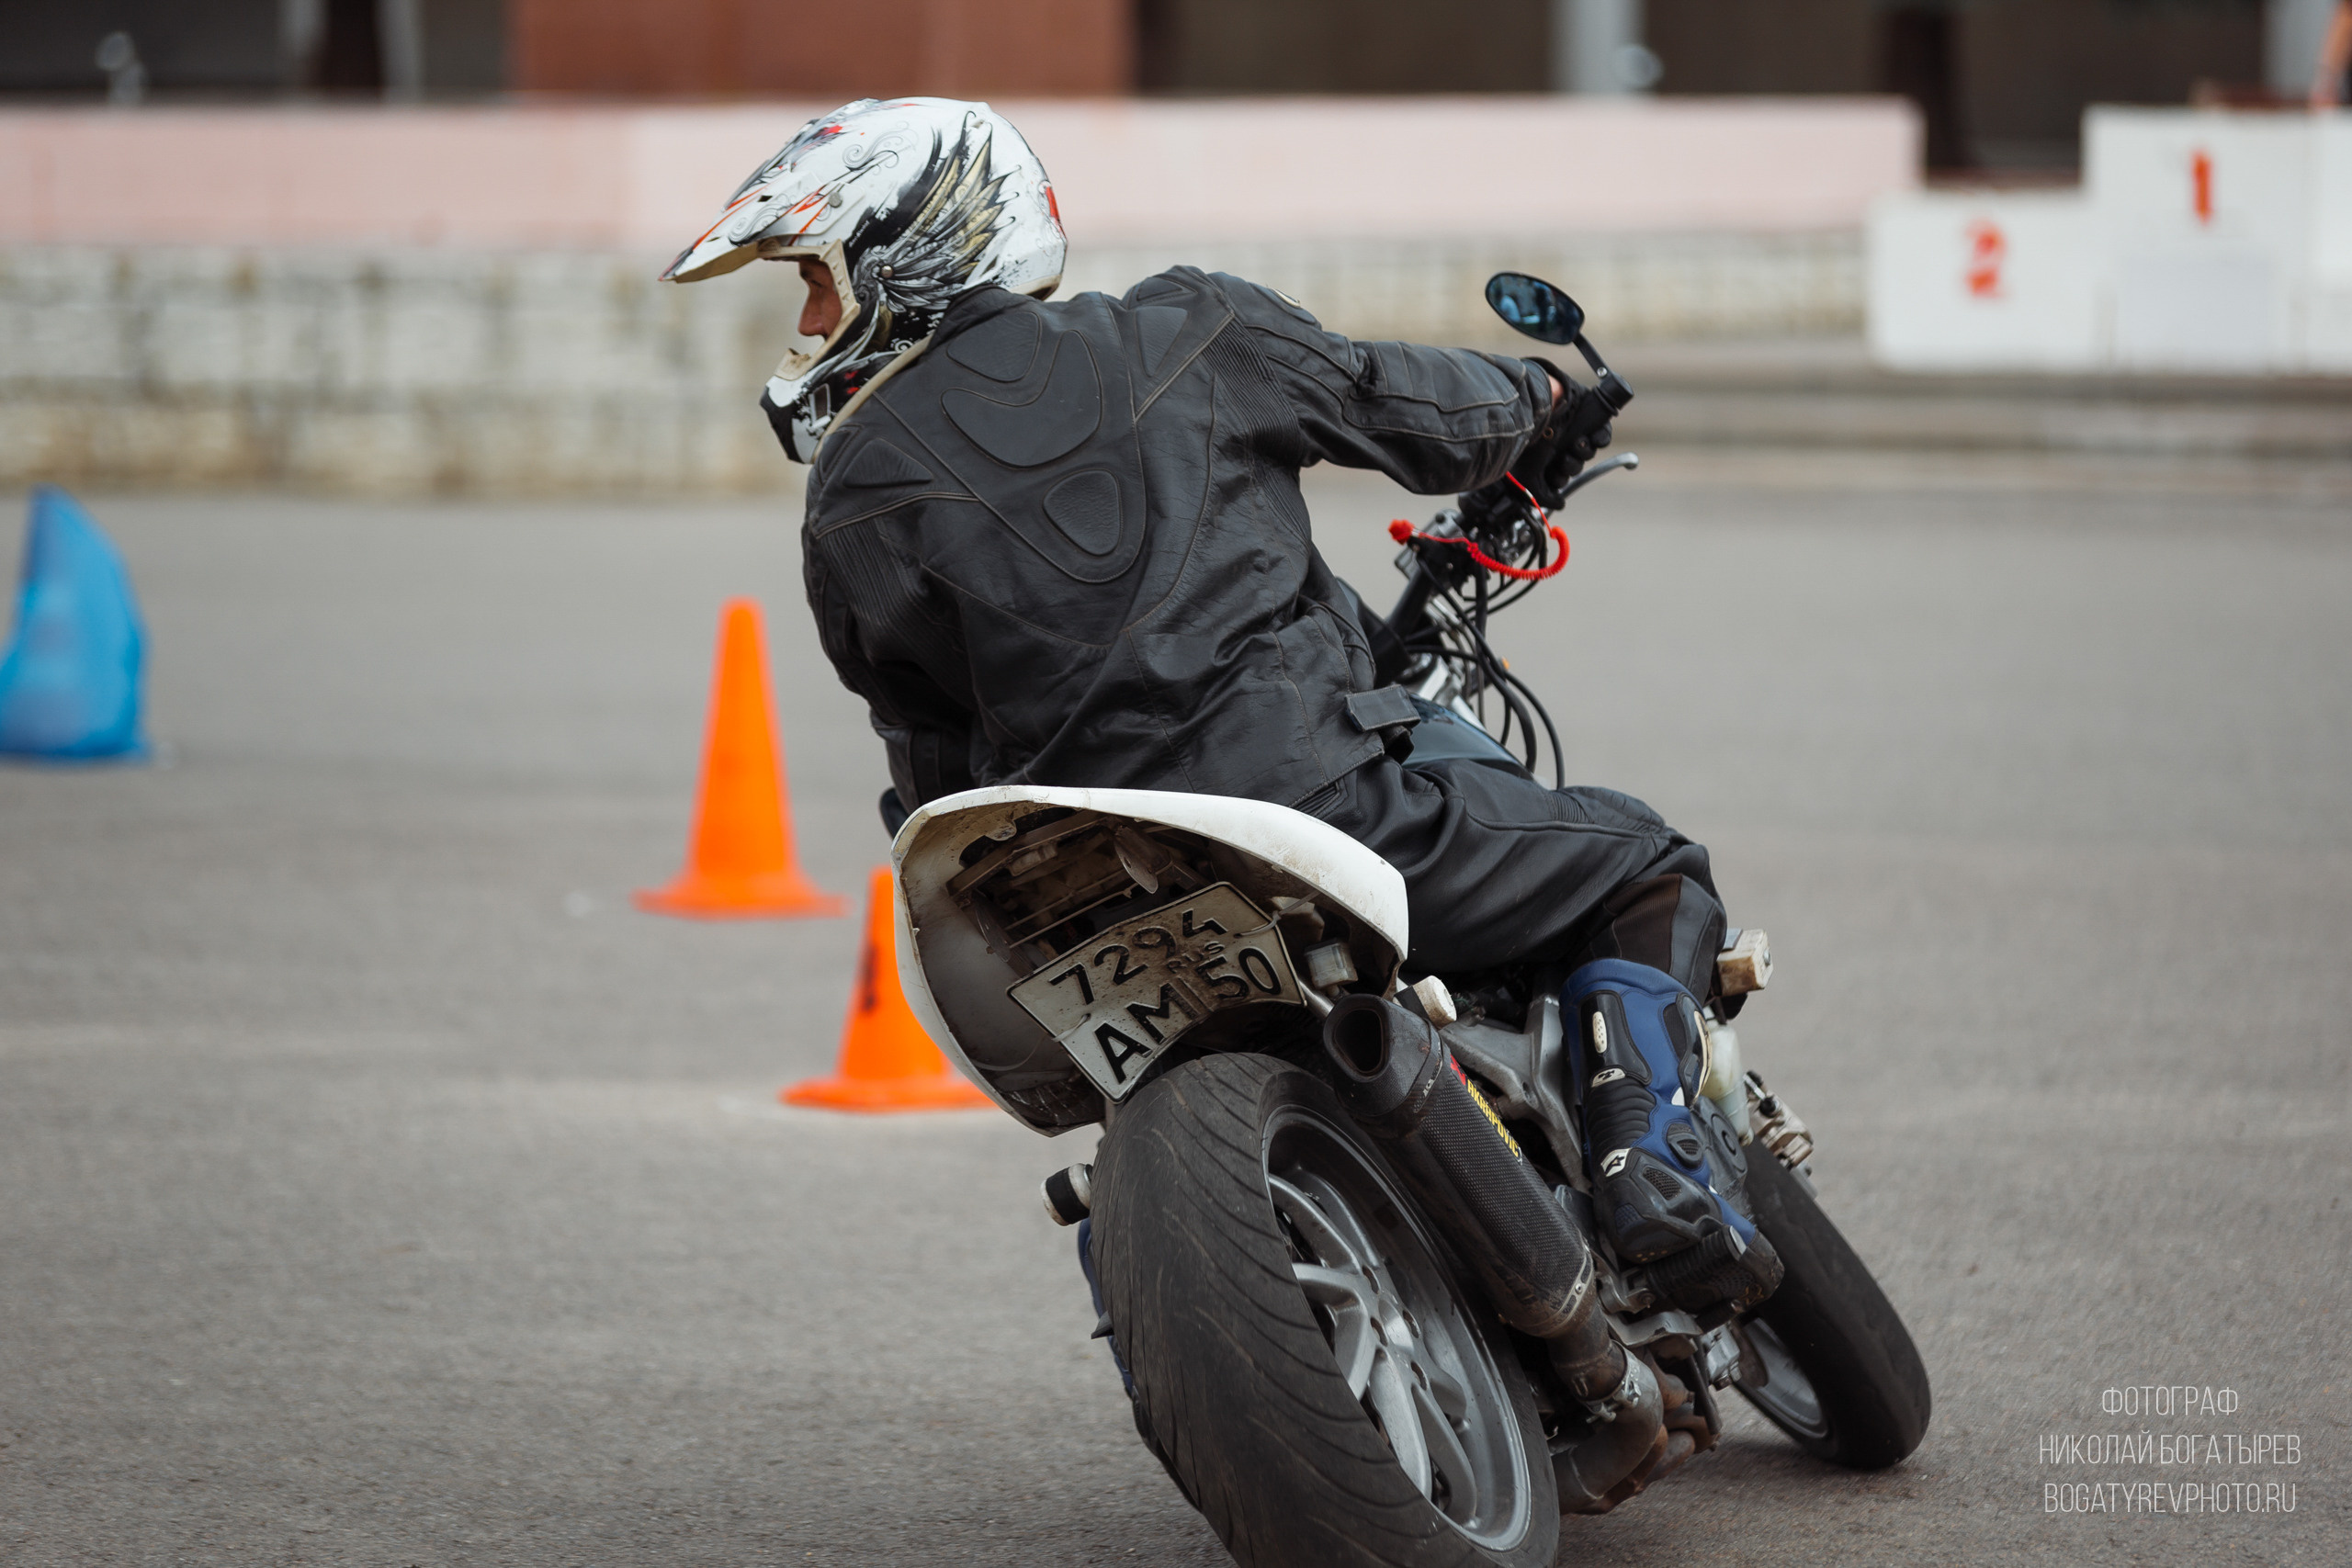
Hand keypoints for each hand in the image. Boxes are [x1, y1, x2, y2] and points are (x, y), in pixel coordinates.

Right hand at [1512, 368, 1611, 508]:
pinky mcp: (1589, 418)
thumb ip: (1544, 497)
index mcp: (1543, 456)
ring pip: (1588, 452)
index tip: (1555, 475)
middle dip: (1571, 466)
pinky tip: (1591, 438)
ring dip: (1583, 453)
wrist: (1541, 410)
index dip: (1560, 479)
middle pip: (1574, 466)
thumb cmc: (1531, 442)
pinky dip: (1599, 439)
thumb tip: (1560, 504)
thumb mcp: (1529, 478)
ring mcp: (1574, 431)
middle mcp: (1558, 444)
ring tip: (1575, 444)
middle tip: (1563, 458)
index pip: (1559, 476)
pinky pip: (1602, 435)